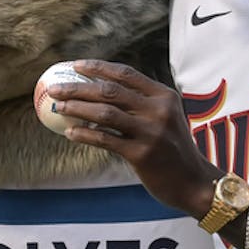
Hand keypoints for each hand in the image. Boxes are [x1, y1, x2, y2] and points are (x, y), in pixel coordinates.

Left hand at [46, 59, 221, 215]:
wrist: (193, 182)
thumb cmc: (173, 150)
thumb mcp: (165, 119)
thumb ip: (141, 104)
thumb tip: (98, 93)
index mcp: (164, 96)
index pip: (126, 74)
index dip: (98, 67)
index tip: (74, 66)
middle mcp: (158, 110)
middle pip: (110, 91)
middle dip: (78, 87)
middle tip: (55, 88)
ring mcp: (151, 132)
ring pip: (105, 113)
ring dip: (76, 108)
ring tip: (58, 107)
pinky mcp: (142, 154)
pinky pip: (106, 140)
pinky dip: (85, 134)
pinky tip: (70, 133)